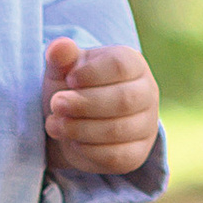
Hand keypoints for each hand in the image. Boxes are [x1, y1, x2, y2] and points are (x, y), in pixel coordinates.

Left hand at [44, 34, 159, 175]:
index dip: (90, 74)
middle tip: (56, 104)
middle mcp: (148, 92)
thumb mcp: (62, 68)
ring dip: (80, 129)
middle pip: (123, 100)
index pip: (120, 66)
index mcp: (133, 63)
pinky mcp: (137, 154)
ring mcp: (147, 125)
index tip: (68, 79)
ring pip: (118, 130)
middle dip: (84, 104)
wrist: (72, 121)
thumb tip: (60, 46)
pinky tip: (72, 141)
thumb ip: (61, 56)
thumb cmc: (71, 86)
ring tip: (54, 124)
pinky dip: (88, 151)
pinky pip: (116, 157)